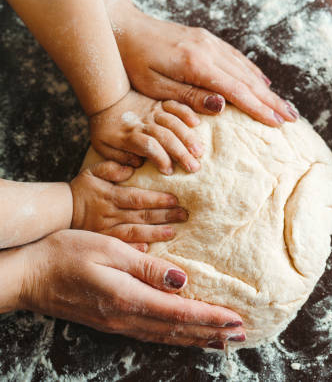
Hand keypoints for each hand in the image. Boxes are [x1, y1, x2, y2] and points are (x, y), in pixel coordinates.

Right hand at [17, 230, 245, 348]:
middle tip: (241, 334)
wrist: (28, 274)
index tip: (236, 320)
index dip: (211, 317)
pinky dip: (176, 337)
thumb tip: (181, 280)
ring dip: (198, 338)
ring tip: (223, 340)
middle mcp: (127, 318)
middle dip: (212, 332)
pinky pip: (153, 334)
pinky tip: (186, 335)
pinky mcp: (113, 322)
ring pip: (167, 336)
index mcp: (129, 299)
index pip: (181, 312)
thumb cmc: (66, 253)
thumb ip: (147, 267)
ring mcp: (119, 323)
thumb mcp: (109, 250)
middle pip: (179, 329)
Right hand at [70, 160, 187, 245]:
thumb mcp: (92, 173)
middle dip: (165, 215)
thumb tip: (131, 168)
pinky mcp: (103, 244)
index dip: (157, 199)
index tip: (176, 199)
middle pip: (141, 216)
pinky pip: (120, 248)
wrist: (58, 211)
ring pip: (134, 233)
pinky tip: (147, 251)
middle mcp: (110, 214)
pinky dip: (133, 250)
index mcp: (110, 196)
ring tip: (173, 232)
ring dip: (155, 233)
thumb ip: (111, 167)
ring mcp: (106, 231)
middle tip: (185, 215)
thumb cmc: (81, 190)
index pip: (137, 198)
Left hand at [89, 90, 203, 174]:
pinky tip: (196, 123)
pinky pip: (174, 105)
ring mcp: (153, 112)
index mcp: (129, 135)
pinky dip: (186, 112)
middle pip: (165, 137)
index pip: (148, 146)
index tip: (169, 172)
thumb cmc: (107, 128)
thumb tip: (138, 164)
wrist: (107, 98)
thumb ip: (119, 157)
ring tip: (199, 151)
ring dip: (188, 137)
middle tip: (194, 167)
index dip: (160, 158)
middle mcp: (144, 123)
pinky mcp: (160, 104)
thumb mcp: (103, 146)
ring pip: (173, 123)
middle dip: (181, 153)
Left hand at [114, 8, 298, 125]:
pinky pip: (236, 58)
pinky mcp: (206, 40)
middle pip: (248, 80)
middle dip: (272, 101)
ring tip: (284, 106)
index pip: (237, 91)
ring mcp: (209, 42)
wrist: (122, 27)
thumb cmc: (133, 62)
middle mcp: (208, 50)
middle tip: (293, 119)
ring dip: (267, 90)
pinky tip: (263, 83)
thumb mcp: (156, 86)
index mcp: (197, 64)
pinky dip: (252, 73)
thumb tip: (223, 105)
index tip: (278, 123)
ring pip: (246, 69)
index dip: (260, 109)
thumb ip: (190, 96)